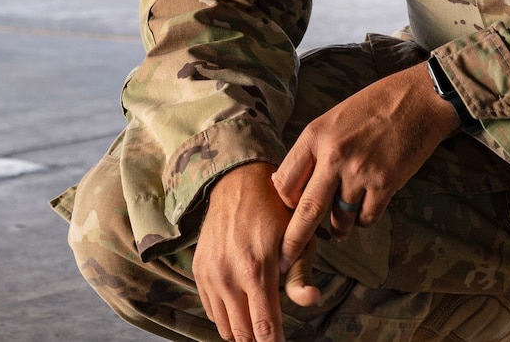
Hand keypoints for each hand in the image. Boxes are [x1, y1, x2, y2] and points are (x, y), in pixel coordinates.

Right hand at [194, 163, 291, 341]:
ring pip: (225, 327)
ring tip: (258, 318)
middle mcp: (228, 275)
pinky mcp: (198, 271)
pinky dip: (227, 316)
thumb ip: (300, 275)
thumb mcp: (296, 238)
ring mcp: (210, 274)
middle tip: (272, 333)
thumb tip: (311, 300)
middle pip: (243, 333)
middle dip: (259, 339)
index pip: (263, 326)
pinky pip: (211, 311)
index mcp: (256, 269)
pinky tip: (241, 304)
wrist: (237, 184)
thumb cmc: (275, 211)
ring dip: (242, 330)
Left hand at [270, 63, 459, 305]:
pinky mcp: (385, 183)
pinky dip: (363, 218)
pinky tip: (367, 206)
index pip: (285, 182)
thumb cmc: (374, 106)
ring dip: (338, 227)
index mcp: (315, 135)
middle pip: (306, 211)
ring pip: (339, 218)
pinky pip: (366, 217)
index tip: (287, 214)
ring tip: (341, 225)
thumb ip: (313, 149)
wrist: (419, 99)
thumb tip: (292, 184)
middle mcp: (333, 155)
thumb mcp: (333, 118)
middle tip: (283, 261)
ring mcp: (360, 171)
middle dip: (293, 241)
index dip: (284, 203)